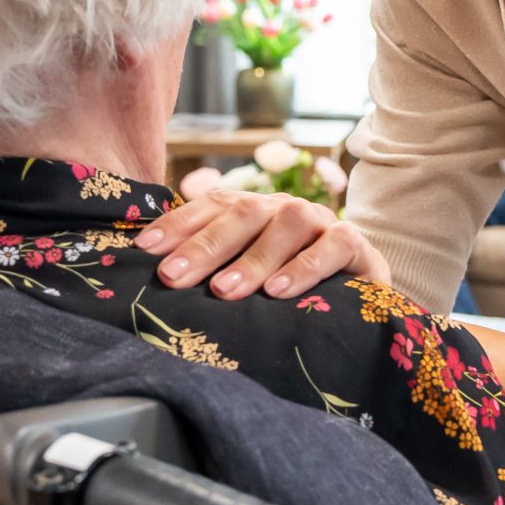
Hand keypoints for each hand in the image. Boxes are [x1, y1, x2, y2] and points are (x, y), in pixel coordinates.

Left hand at [135, 190, 391, 299]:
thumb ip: (214, 270)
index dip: (177, 224)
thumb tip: (159, 280)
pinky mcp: (354, 243)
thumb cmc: (291, 289)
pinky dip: (305, 267)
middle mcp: (283, 208)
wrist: (360, 298)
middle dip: (204, 246)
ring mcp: (321, 221)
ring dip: (252, 259)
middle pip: (242, 214)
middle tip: (172, 276)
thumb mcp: (249, 277)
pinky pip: (333, 247)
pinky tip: (278, 292)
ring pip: (286, 225)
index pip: (211, 206)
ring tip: (224, 291)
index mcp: (253, 210)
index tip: (143, 249)